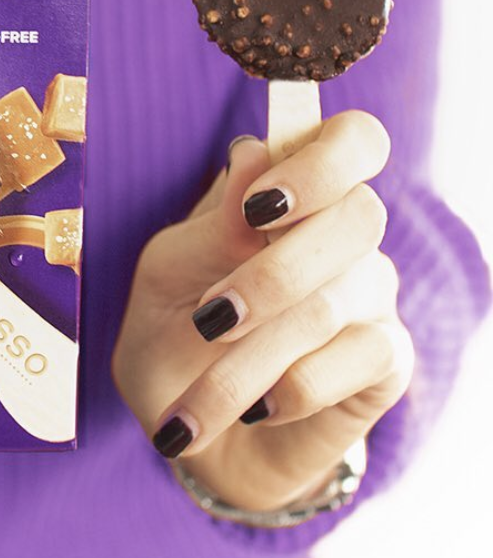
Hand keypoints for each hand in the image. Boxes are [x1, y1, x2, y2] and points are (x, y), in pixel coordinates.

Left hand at [112, 111, 413, 513]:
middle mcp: (341, 231)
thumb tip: (252, 151)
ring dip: (255, 352)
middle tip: (211, 318)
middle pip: (359, 215)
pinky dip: (294, 386)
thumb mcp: (170, 267)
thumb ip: (213, 218)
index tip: (260, 205)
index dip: (322, 163)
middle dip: (275, 274)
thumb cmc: (173, 321)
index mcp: (291, 189)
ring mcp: (371, 293)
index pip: (354, 141)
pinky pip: (358, 358)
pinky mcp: (386, 359)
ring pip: (337, 301)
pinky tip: (257, 407)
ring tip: (198, 391)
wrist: (183, 416)